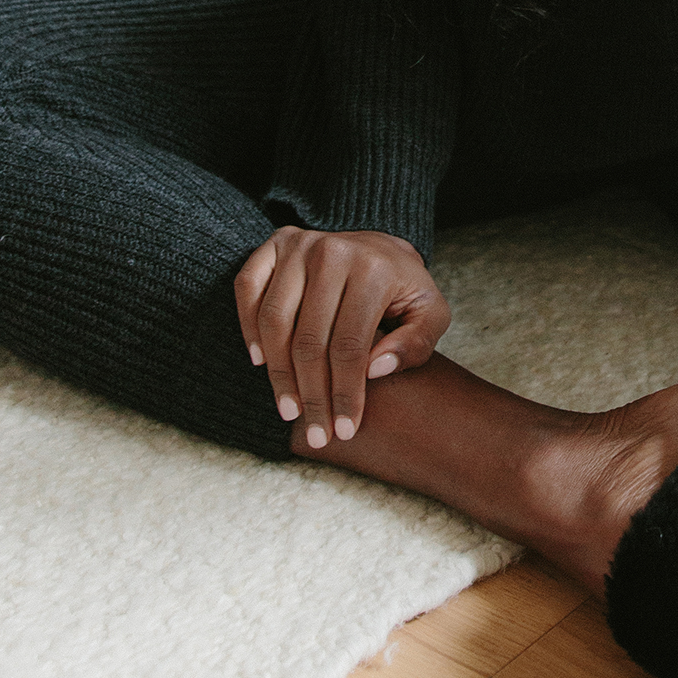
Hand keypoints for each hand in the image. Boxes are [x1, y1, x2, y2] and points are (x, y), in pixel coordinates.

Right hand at [233, 227, 450, 452]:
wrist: (382, 247)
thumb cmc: (404, 290)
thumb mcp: (429, 314)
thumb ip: (414, 344)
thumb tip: (376, 370)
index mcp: (374, 269)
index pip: (351, 346)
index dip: (344, 394)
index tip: (343, 430)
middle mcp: (333, 252)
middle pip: (310, 340)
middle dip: (312, 396)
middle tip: (316, 433)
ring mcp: (300, 244)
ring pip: (275, 321)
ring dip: (278, 374)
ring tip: (289, 410)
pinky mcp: (276, 243)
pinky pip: (247, 289)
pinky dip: (248, 326)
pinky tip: (260, 361)